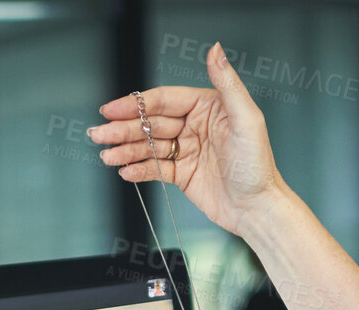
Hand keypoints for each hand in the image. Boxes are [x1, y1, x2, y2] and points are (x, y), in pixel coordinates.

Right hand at [91, 41, 286, 236]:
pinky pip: (155, 168)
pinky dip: (138, 169)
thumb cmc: (258, 166)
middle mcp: (195, 125)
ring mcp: (187, 150)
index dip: (136, 104)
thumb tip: (216, 51)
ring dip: (125, 150)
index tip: (113, 109)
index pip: (164, 101)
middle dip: (123, 129)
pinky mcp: (182, 174)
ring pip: (148, 146)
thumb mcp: (246, 119)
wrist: (258, 208)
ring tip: (107, 155)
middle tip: (100, 134)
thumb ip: (227, 83)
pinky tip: (125, 170)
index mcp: (208, 107)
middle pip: (150, 123)